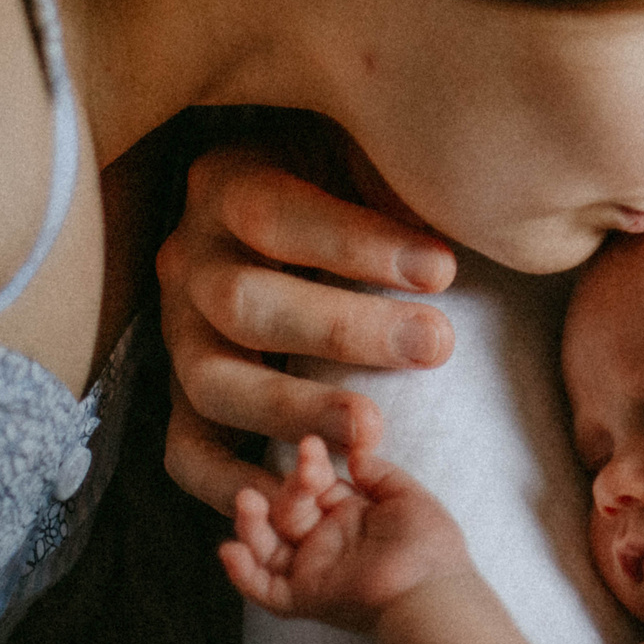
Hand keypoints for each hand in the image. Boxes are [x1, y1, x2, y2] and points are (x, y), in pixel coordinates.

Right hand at [161, 137, 458, 511]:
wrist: (299, 194)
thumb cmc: (347, 172)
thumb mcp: (364, 148)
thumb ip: (394, 170)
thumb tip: (465, 195)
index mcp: (227, 183)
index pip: (275, 214)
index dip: (356, 245)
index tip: (442, 269)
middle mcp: (189, 258)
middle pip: (245, 303)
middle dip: (342, 330)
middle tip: (433, 345)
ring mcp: (178, 332)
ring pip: (214, 382)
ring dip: (294, 411)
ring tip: (371, 432)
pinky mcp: (183, 395)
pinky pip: (186, 449)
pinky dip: (229, 482)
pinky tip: (295, 495)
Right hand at [220, 436, 468, 632]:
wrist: (434, 590)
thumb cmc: (429, 544)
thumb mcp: (406, 496)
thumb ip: (377, 473)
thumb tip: (354, 453)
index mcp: (350, 515)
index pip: (315, 485)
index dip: (309, 466)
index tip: (310, 445)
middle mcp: (326, 542)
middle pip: (287, 512)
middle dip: (287, 490)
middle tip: (302, 474)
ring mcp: (314, 570)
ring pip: (267, 548)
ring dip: (251, 524)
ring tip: (246, 500)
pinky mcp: (307, 598)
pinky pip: (265, 590)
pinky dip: (243, 574)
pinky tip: (229, 550)